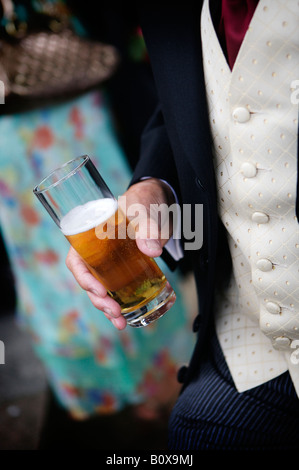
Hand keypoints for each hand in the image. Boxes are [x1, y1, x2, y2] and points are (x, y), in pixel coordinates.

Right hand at [65, 178, 174, 329]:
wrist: (157, 202)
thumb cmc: (143, 201)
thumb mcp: (144, 210)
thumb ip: (148, 227)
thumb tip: (152, 250)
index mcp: (90, 236)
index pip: (76, 261)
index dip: (83, 278)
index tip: (99, 290)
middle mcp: (97, 253)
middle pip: (90, 281)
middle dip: (99, 301)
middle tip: (115, 313)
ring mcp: (112, 263)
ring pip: (104, 289)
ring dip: (110, 308)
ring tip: (121, 323)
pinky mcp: (126, 269)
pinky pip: (121, 289)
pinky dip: (126, 303)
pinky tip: (133, 317)